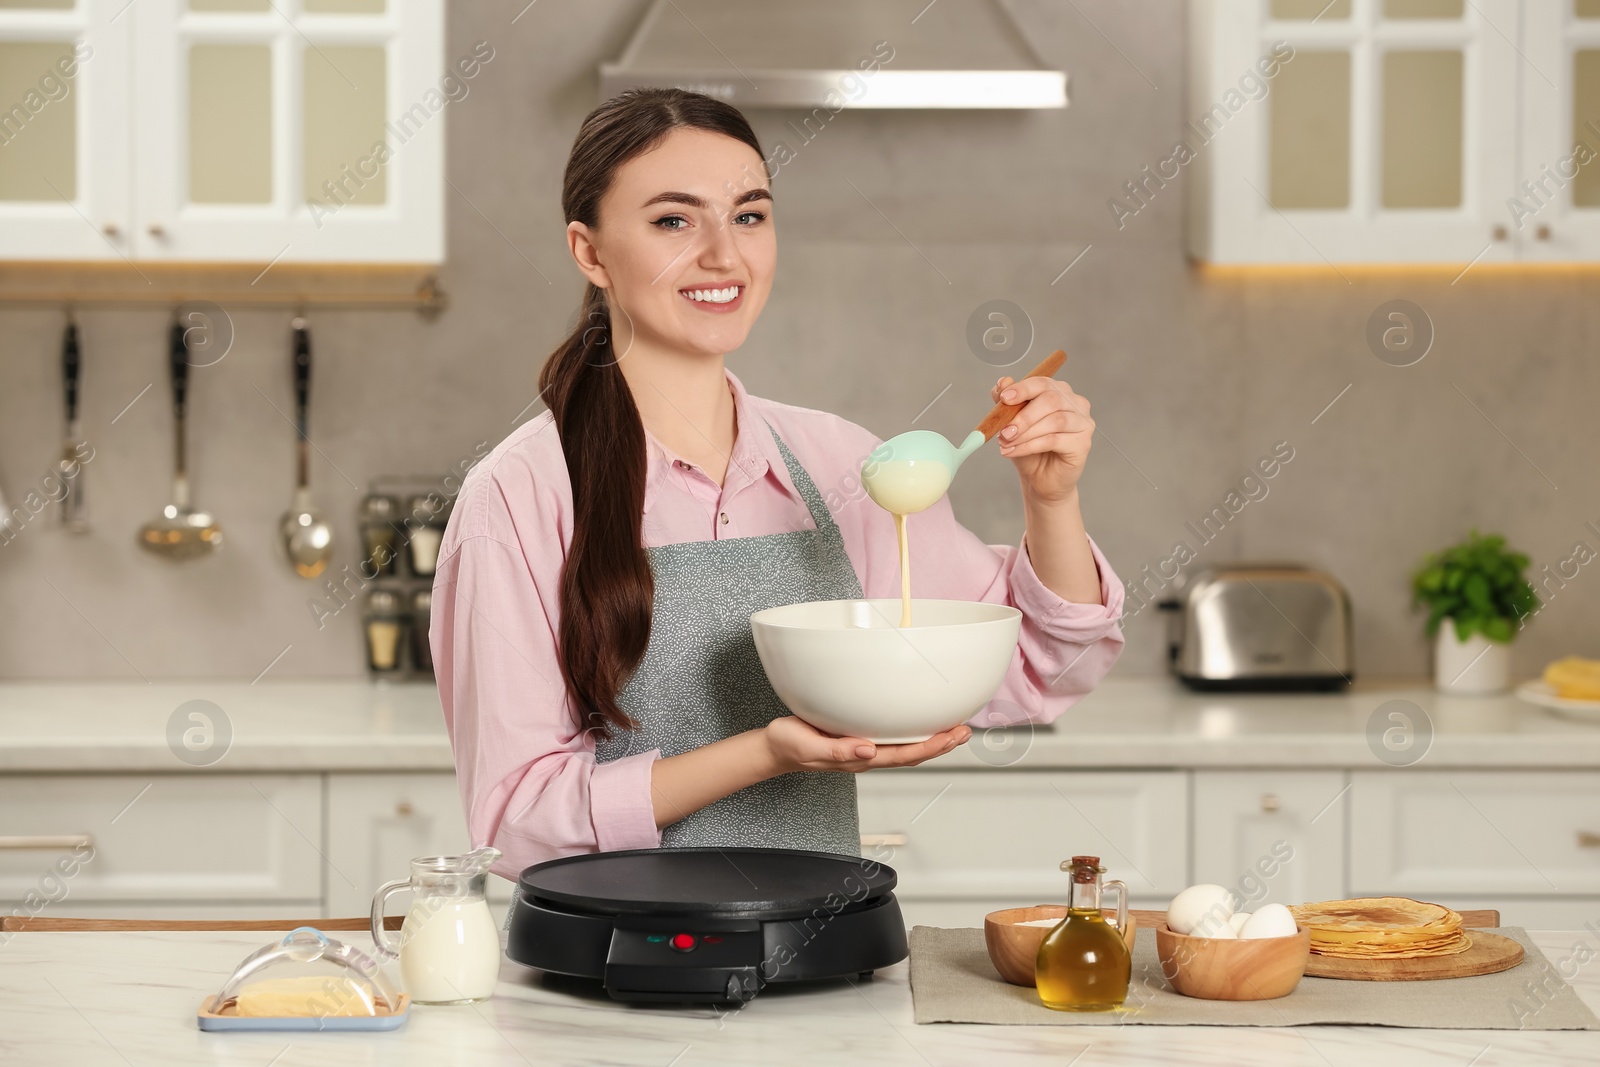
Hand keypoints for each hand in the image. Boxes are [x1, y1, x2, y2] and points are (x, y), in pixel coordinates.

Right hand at [762, 715, 971, 774]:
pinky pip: (892, 734)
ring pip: (906, 745)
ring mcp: (864, 745)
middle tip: (965, 730)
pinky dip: (912, 727)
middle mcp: (867, 753)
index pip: (904, 755)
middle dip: (941, 743)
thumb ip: (837, 750)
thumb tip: (868, 750)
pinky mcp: (858, 734)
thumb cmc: (790, 746)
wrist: (775, 747)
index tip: (952, 736)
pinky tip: (918, 718)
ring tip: (953, 726)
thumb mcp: (808, 746)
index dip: (932, 746)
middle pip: (913, 752)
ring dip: (932, 737)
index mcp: (860, 758)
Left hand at [990, 373, 1094, 503]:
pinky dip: (1030, 446)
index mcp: (1059, 392)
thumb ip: (1007, 402)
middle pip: (1051, 400)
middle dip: (1023, 416)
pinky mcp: (1083, 443)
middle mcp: (1076, 403)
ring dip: (1025, 433)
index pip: (1042, 383)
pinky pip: (1054, 440)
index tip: (1004, 399)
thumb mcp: (1012, 423)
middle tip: (1003, 431)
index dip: (1023, 389)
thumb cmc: (1029, 447)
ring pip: (1054, 421)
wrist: (1040, 478)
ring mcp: (1083, 423)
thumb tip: (1003, 382)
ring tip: (1006, 444)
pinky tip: (1013, 452)